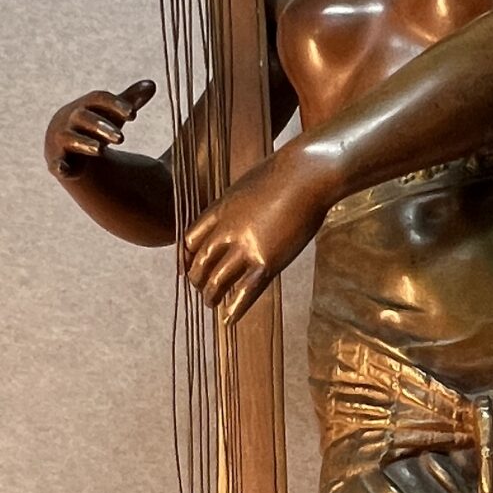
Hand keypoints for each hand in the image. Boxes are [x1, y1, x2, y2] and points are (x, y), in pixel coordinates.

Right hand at [45, 81, 155, 179]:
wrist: (62, 143)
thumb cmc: (93, 125)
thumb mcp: (112, 113)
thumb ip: (129, 100)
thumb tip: (151, 84)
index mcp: (86, 105)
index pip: (99, 99)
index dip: (115, 104)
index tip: (133, 114)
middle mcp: (71, 119)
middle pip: (85, 118)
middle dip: (102, 126)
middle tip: (121, 138)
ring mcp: (62, 140)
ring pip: (71, 138)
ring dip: (85, 143)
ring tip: (100, 149)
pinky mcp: (58, 161)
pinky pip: (57, 163)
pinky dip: (59, 165)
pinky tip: (62, 170)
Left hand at [183, 147, 330, 323]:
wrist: (305, 174)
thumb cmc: (285, 173)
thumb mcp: (248, 185)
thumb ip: (240, 204)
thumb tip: (245, 211)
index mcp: (219, 209)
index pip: (190, 239)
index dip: (186, 256)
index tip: (186, 266)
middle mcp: (226, 231)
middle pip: (200, 262)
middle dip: (197, 279)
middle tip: (200, 289)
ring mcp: (245, 247)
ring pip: (217, 281)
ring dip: (211, 296)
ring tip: (211, 304)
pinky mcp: (267, 261)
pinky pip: (245, 291)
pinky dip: (235, 308)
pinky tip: (229, 320)